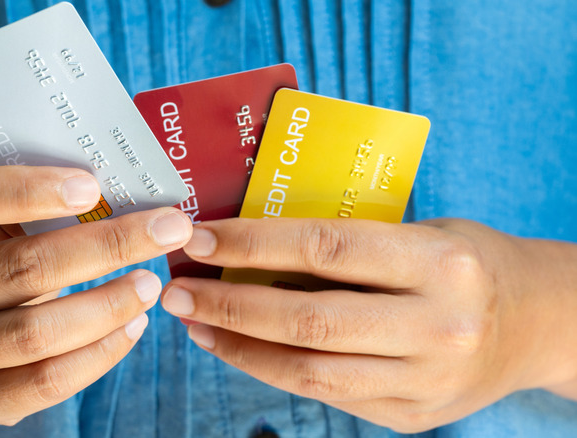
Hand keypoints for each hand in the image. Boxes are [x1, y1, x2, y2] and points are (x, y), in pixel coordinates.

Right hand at [0, 166, 191, 424]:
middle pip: (21, 268)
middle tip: (168, 229)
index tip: (93, 186)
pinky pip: (46, 382)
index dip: (28, 189)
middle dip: (108, 246)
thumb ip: (35, 205)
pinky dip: (101, 354)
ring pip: (36, 332)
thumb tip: (126, 192)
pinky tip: (134, 326)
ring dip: (110, 305)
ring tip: (152, 283)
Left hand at [161, 217, 576, 431]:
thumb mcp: (422, 232)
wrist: (537, 323)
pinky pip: (324, 393)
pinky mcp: (410, 416)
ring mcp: (424, 382)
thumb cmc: (467, 262)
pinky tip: (236, 347)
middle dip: (229, 303)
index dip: (253, 243)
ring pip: (307, 369)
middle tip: (177, 289)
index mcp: (439, 264)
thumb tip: (252, 241)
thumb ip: (349, 242)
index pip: (326, 248)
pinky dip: (270, 369)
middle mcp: (436, 328)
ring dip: (237, 345)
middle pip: (307, 319)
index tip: (200, 238)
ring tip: (192, 322)